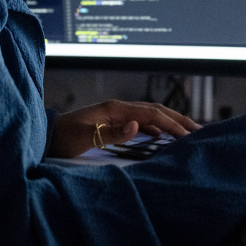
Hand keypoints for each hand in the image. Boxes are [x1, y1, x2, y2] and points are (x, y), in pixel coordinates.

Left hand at [48, 100, 201, 158]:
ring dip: (170, 123)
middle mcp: (118, 108)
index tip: (190, 136)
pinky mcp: (113, 123)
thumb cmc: (62, 137)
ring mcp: (116, 115)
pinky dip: (156, 129)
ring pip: (151, 116)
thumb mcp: (85, 137)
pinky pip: (142, 123)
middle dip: (178, 120)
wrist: (45, 135)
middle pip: (156, 111)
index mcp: (115, 109)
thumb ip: (111, 132)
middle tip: (200, 132)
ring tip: (187, 133)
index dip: (172, 125)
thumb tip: (137, 126)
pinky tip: (162, 136)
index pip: (152, 115)